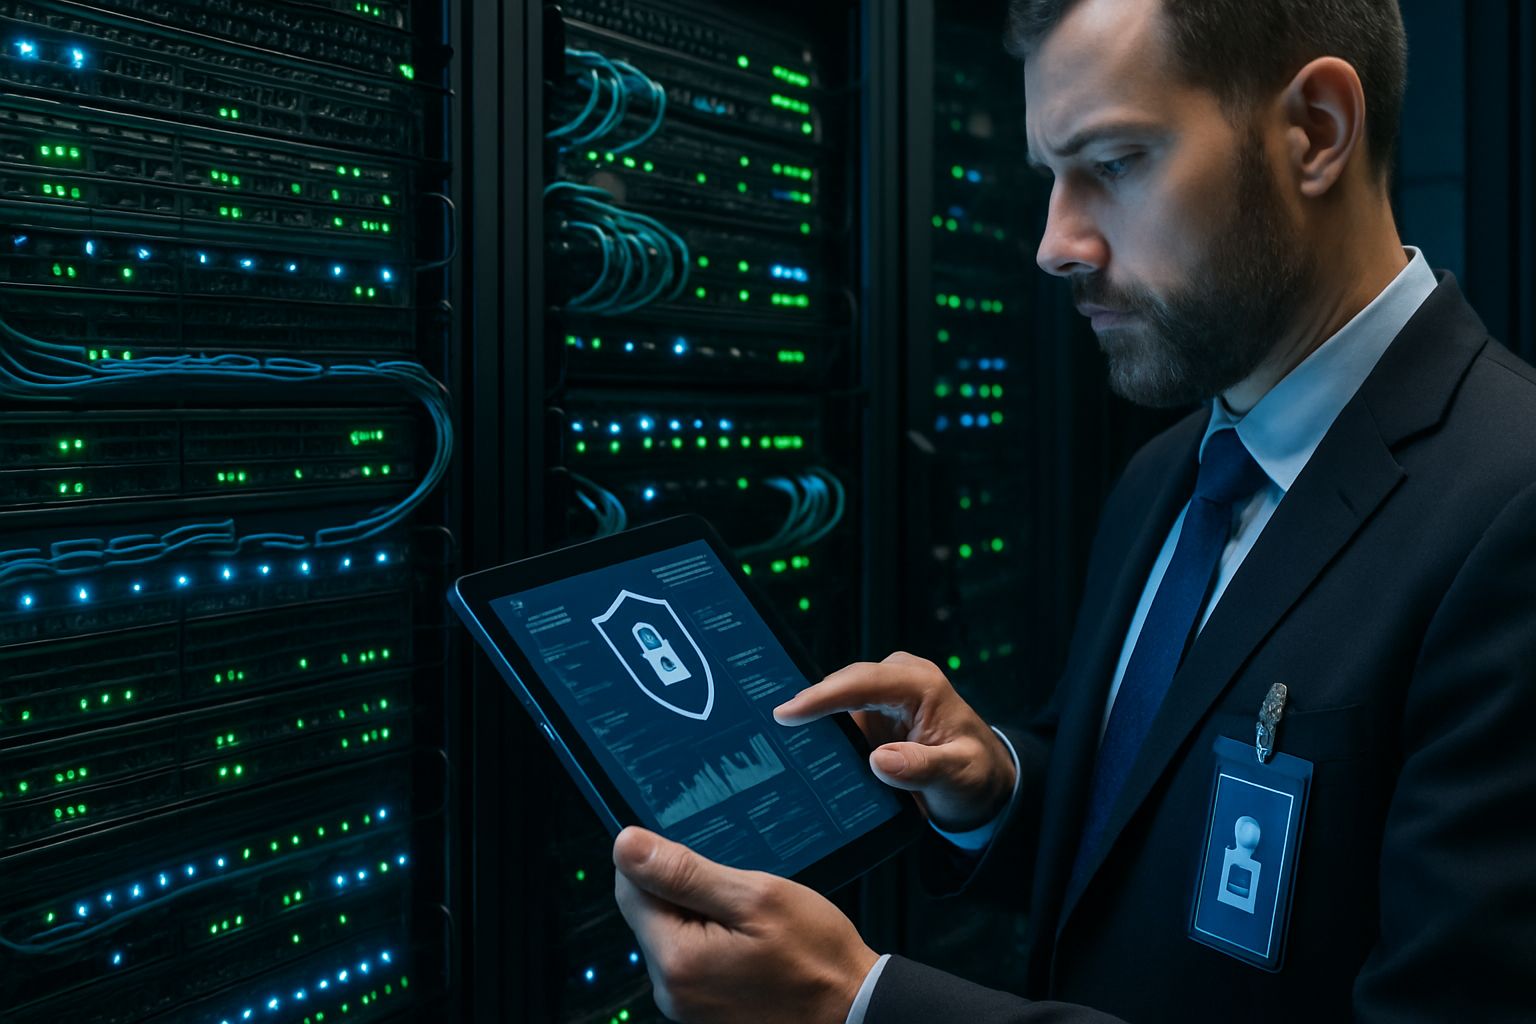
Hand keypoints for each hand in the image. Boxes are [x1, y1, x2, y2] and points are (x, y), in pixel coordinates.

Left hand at [613, 826, 877, 1022]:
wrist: (851, 1010)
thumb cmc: (814, 957)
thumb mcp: (755, 897)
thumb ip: (684, 872)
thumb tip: (626, 845)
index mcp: (675, 959)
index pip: (630, 888)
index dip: (663, 862)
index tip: (705, 862)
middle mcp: (669, 989)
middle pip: (650, 912)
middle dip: (688, 891)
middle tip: (739, 895)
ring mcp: (685, 1004)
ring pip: (672, 932)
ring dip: (703, 915)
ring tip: (751, 922)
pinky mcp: (701, 1009)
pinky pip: (692, 957)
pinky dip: (715, 939)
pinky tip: (750, 942)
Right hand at [773, 651, 1014, 830]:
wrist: (981, 784)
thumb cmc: (975, 776)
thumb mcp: (958, 775)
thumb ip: (922, 767)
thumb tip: (879, 760)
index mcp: (920, 685)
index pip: (862, 681)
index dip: (822, 696)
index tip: (787, 713)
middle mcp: (897, 682)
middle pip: (840, 685)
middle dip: (806, 705)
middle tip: (766, 729)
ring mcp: (881, 698)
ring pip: (834, 701)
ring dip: (808, 720)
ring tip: (768, 738)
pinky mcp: (871, 716)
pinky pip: (837, 720)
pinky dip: (818, 733)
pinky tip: (792, 750)